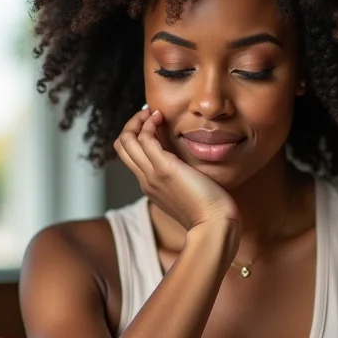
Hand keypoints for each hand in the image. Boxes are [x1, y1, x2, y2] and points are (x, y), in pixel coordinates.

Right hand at [114, 108, 239, 232]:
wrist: (214, 225)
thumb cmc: (211, 212)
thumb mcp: (191, 192)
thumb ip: (184, 178)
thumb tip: (190, 165)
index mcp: (151, 187)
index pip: (132, 156)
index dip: (137, 136)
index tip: (153, 123)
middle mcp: (146, 180)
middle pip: (122, 147)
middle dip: (133, 124)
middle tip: (149, 114)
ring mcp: (152, 175)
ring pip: (127, 140)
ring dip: (138, 120)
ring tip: (154, 112)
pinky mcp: (164, 168)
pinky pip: (144, 139)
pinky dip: (149, 124)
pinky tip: (161, 117)